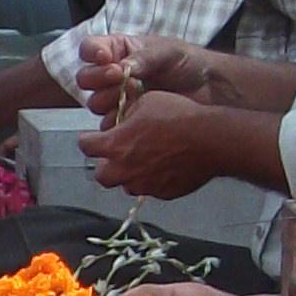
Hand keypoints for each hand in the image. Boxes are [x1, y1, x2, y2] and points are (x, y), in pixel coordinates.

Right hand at [70, 32, 208, 119]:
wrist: (210, 91)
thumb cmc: (189, 64)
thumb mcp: (167, 52)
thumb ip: (143, 58)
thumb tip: (122, 67)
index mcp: (120, 50)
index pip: (90, 49)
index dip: (92, 53)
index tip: (105, 57)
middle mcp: (113, 74)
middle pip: (86, 78)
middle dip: (99, 78)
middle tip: (118, 77)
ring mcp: (117, 98)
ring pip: (94, 103)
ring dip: (109, 100)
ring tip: (133, 95)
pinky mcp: (125, 120)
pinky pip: (109, 125)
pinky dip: (118, 120)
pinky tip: (135, 113)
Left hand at [77, 91, 217, 198]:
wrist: (210, 140)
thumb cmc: (178, 116)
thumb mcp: (147, 101)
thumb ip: (128, 113)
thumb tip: (123, 117)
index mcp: (115, 145)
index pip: (86, 146)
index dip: (88, 140)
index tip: (91, 138)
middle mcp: (125, 170)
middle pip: (101, 175)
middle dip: (105, 165)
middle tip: (115, 154)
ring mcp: (144, 185)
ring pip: (126, 185)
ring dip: (128, 175)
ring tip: (142, 162)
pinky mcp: (163, 193)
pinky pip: (150, 189)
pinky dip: (151, 181)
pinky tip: (163, 167)